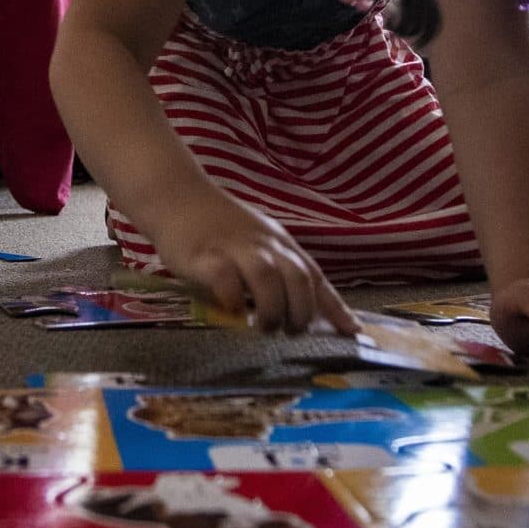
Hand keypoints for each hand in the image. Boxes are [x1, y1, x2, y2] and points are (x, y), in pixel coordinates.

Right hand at [155, 195, 358, 335]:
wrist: (177, 195)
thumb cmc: (217, 225)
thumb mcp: (256, 243)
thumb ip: (274, 271)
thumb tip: (294, 310)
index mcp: (280, 243)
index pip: (314, 276)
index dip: (334, 306)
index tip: (351, 331)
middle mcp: (264, 244)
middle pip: (297, 277)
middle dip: (301, 311)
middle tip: (291, 331)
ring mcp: (235, 248)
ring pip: (267, 277)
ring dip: (272, 308)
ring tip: (266, 327)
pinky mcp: (204, 255)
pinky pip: (225, 277)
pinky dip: (233, 298)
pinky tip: (233, 312)